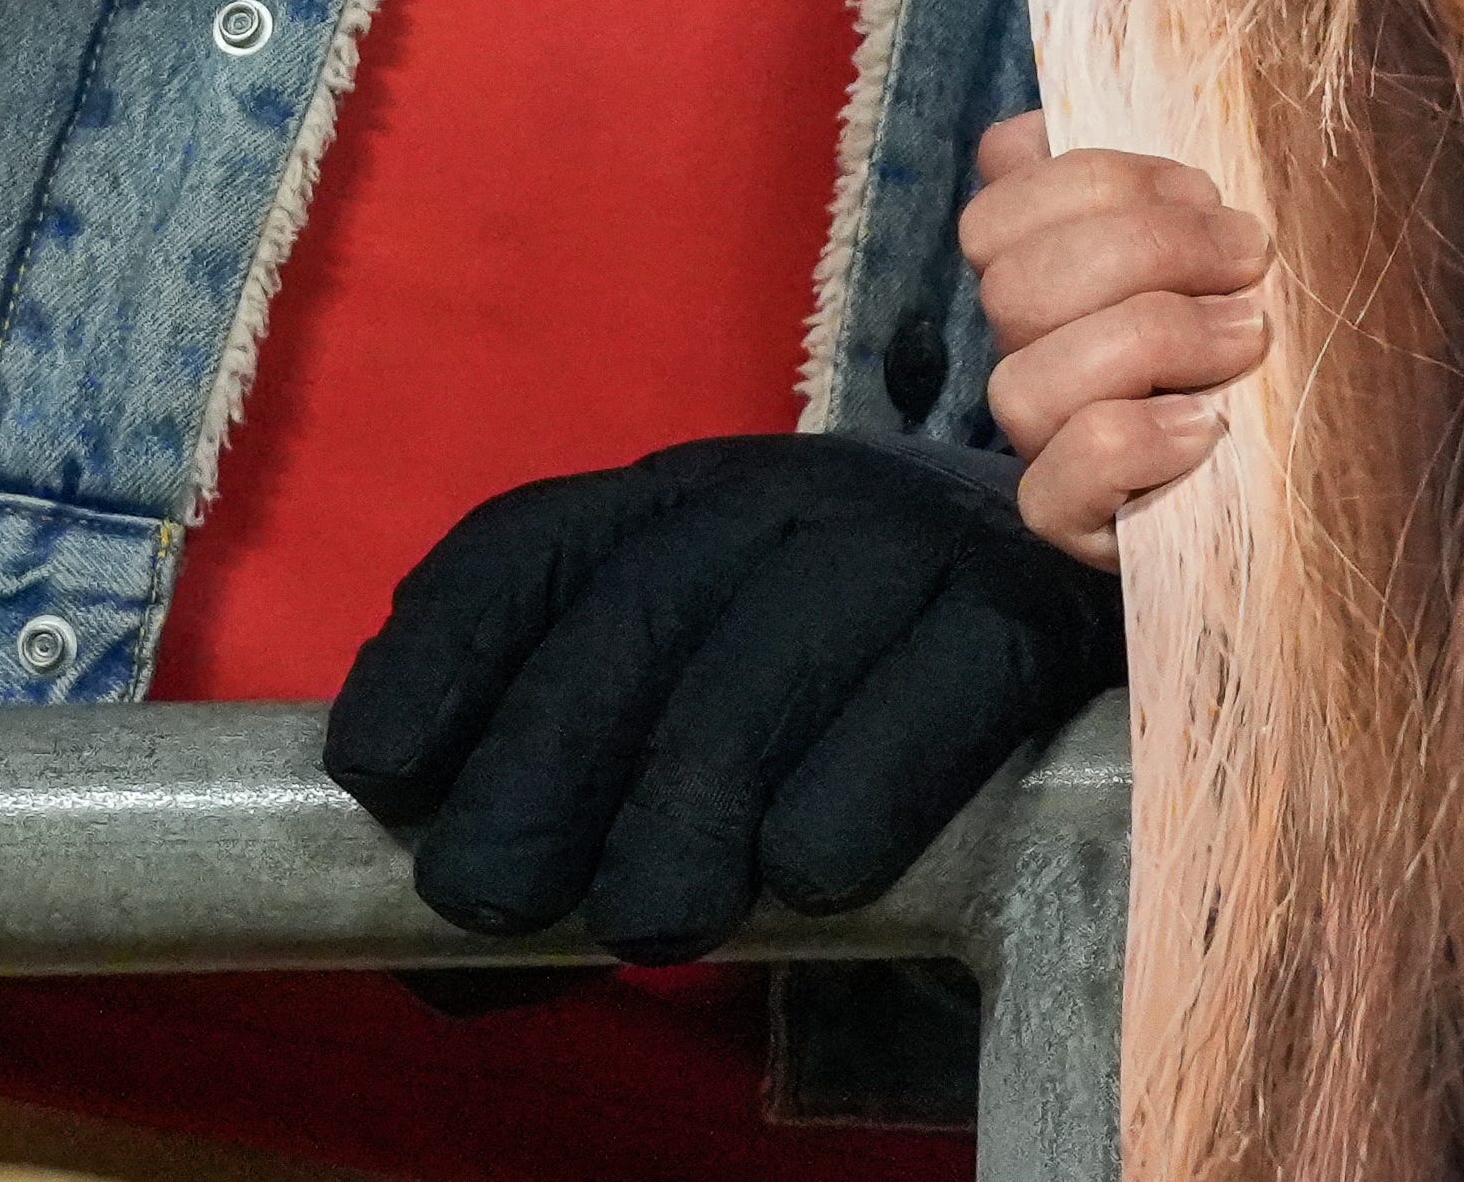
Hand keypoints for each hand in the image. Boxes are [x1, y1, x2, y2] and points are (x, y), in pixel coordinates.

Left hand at [326, 432, 1126, 960]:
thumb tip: (426, 966)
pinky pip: (935, 687)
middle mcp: (777, 497)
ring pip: (773, 653)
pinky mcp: (1023, 613)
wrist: (1084, 591)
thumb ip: (572, 817)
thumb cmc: (839, 701)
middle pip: (636, 614)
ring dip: (691, 799)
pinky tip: (812, 878)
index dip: (439, 654)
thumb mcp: (693, 717)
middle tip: (488, 900)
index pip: (526, 551)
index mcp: (671, 511)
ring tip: (647, 926)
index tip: (380, 773)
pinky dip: (862, 786)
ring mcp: (906, 542)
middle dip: (545, 762)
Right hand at [960, 111, 1270, 567]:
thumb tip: (1046, 129)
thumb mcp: (1238, 231)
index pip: (1000, 202)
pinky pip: (1055, 485)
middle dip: (1146, 251)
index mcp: (1049, 262)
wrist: (1343, 456)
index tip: (1208, 191)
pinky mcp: (1074, 521)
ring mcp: (1044, 441)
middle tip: (1250, 262)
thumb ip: (1159, 173)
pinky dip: (1134, 444)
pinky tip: (1207, 427)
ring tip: (1247, 339)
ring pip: (1023, 384)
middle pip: (1014, 284)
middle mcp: (1032, 348)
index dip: (1100, 180)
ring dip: (1151, 342)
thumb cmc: (1292, 320)